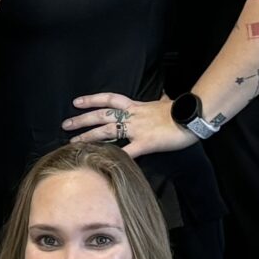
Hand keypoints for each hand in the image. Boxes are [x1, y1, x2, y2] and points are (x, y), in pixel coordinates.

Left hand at [62, 92, 187, 156]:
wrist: (193, 116)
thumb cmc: (181, 110)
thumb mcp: (166, 103)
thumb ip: (161, 101)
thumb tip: (164, 95)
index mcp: (136, 106)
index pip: (109, 99)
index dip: (91, 99)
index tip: (76, 102)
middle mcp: (132, 116)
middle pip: (102, 115)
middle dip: (82, 120)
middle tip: (65, 124)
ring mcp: (137, 129)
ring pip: (107, 131)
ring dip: (89, 137)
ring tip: (73, 143)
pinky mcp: (146, 143)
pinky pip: (128, 152)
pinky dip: (115, 158)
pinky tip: (101, 163)